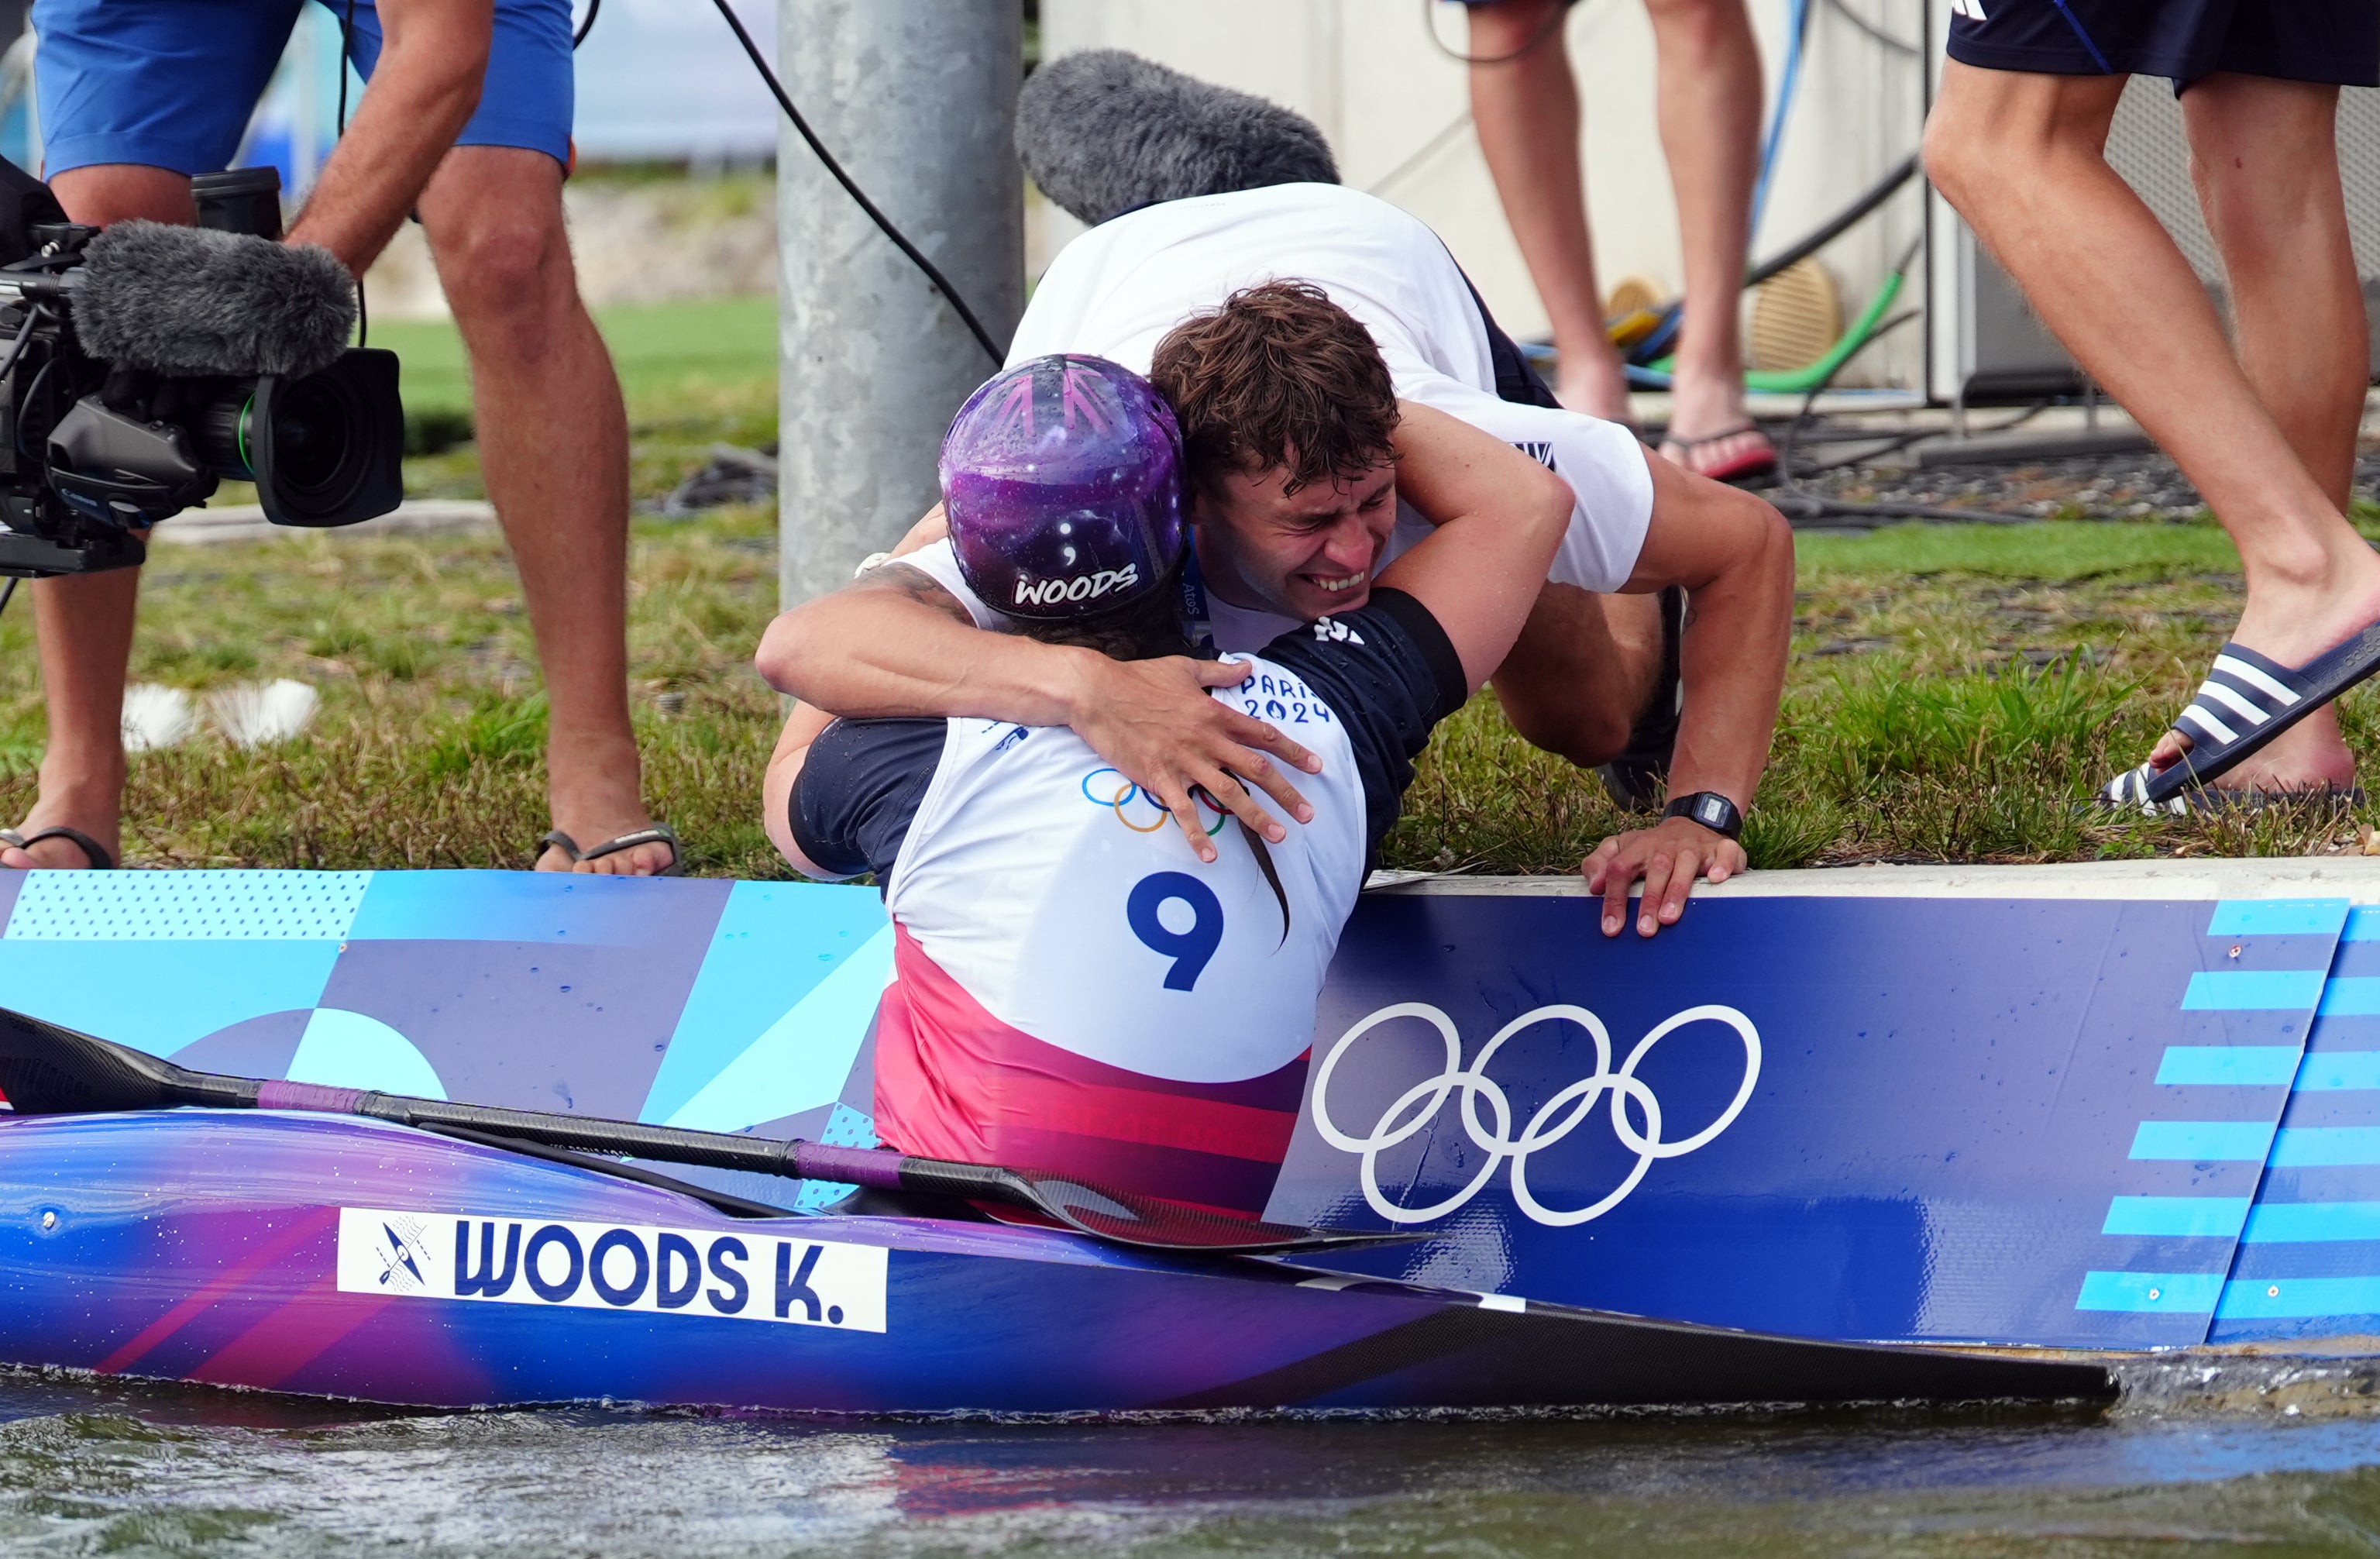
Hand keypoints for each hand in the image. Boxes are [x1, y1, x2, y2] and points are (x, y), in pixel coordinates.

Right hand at [1068, 655, 1321, 862]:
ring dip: (1256, 816)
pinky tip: (1211, 856)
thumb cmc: (1138, 679)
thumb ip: (1219, 672)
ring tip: (1278, 834)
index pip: (1263, 735)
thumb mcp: (1184, 668)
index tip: (1315, 766)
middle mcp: (1206, 740)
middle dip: (1286, 792)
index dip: (1292, 751)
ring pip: (1229, 793)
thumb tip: (1247, 667)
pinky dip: (1198, 835)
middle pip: (1256, 769)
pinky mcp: (1159, 778)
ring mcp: (1184, 762)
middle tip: (1308, 813)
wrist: (1098, 694)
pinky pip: (1184, 812)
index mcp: (1215, 714)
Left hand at [1582, 817, 1746, 938]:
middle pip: (1655, 869)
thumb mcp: (1620, 848)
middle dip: (1649, 900)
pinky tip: (1716, 880)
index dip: (1614, 898)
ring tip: (1669, 918)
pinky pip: (1725, 853)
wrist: (1692, 822)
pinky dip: (1722, 865)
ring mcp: (1694, 846)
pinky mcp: (1722, 847)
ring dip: (1677, 891)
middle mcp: (1666, 846)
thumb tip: (1594, 886)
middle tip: (1644, 930)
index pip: (1620, 868)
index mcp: (1639, 848)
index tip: (1612, 928)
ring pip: (1685, 866)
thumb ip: (1598, 863)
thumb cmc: (1652, 847)